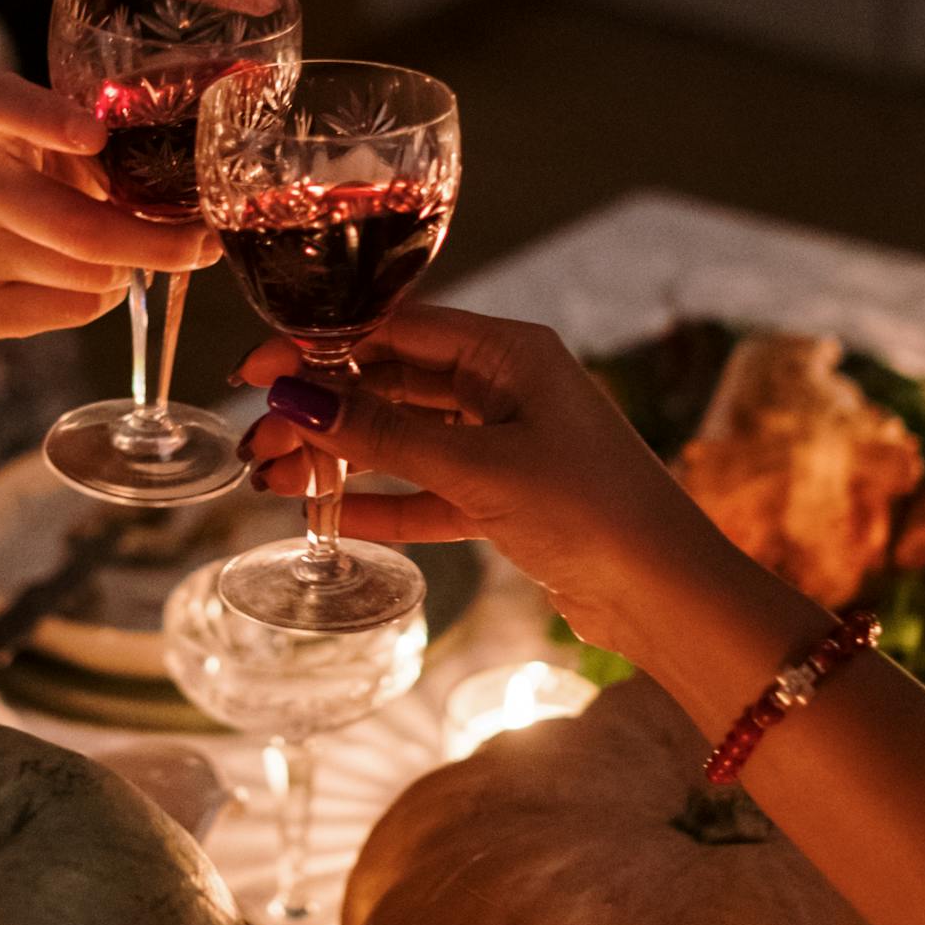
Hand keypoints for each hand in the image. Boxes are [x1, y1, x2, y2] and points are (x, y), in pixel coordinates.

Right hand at [0, 72, 217, 340]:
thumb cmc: (37, 175)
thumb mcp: (60, 139)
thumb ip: (109, 144)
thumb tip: (204, 191)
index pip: (4, 105)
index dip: (49, 120)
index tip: (95, 135)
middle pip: (78, 226)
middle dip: (159, 244)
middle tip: (205, 245)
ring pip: (88, 275)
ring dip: (129, 270)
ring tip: (124, 257)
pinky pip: (74, 310)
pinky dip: (104, 300)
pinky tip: (91, 282)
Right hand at [236, 306, 738, 664]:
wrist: (667, 595)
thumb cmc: (592, 510)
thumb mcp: (477, 468)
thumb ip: (383, 435)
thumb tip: (295, 399)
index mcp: (511, 352)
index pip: (394, 329)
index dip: (320, 347)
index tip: (257, 371)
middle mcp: (508, 387)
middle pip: (392, 383)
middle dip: (322, 410)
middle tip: (257, 440)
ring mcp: (509, 443)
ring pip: (405, 439)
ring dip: (343, 458)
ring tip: (275, 480)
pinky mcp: (509, 499)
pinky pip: (428, 491)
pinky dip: (382, 502)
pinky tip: (330, 516)